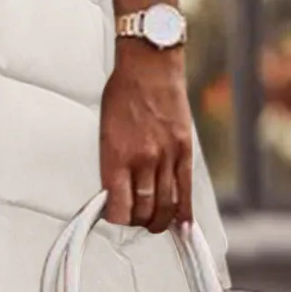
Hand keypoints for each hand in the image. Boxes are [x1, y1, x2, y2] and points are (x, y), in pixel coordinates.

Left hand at [100, 42, 194, 232]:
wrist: (148, 67)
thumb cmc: (123, 93)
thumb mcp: (104, 131)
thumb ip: (112, 163)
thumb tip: (116, 191)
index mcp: (115, 156)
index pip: (118, 206)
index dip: (118, 219)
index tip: (117, 217)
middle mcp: (141, 160)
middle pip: (143, 209)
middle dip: (139, 221)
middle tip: (137, 220)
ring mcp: (165, 155)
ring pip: (166, 204)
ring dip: (160, 220)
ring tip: (156, 223)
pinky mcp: (184, 150)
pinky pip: (186, 188)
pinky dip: (184, 211)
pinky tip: (183, 224)